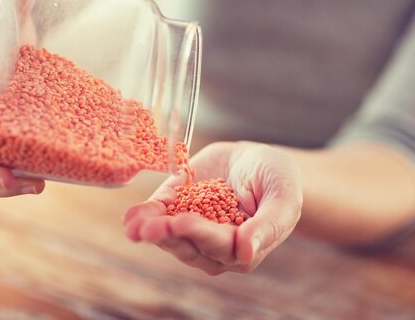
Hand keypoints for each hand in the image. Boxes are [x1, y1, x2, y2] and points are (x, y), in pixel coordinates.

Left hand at [123, 141, 302, 274]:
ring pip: (170, 236)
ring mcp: (192, 228)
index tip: (184, 222)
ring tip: (135, 225)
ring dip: (151, 230)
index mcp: (242, 247)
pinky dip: (143, 217)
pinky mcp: (175, 208)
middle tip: (151, 228)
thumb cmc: (279, 181)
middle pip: (189, 245)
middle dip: (169, 235)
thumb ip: (268, 226)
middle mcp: (213, 245)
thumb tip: (246, 254)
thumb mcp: (283, 198)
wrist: (258, 160)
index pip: (219, 245)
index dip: (200, 234)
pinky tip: (130, 218)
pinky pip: (158, 216)